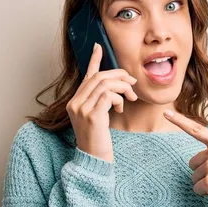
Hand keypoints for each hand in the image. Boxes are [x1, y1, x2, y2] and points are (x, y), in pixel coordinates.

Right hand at [66, 43, 137, 162]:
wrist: (94, 159)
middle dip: (119, 76)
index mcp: (75, 102)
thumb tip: (115, 87)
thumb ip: (102, 101)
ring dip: (123, 87)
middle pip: (99, 77)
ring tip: (130, 98)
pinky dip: (119, 98)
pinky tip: (121, 108)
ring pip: (105, 84)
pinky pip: (108, 95)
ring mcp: (81, 109)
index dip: (93, 60)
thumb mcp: (99, 117)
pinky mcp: (91, 115)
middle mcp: (75, 103)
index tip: (98, 47)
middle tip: (132, 83)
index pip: (86, 76)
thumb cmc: (99, 139)